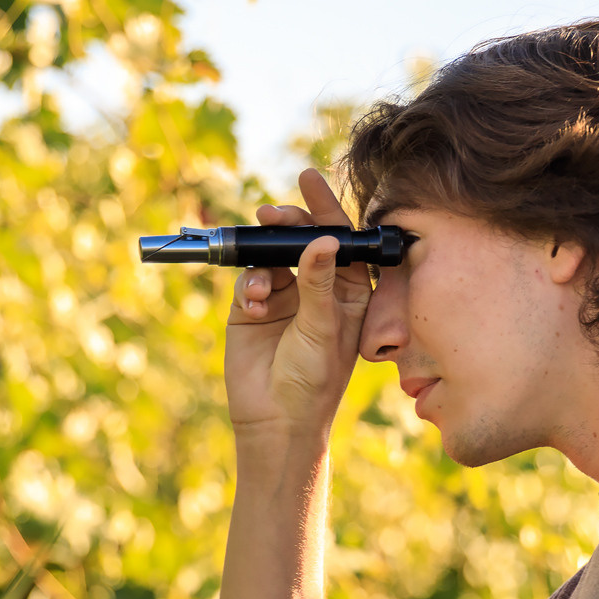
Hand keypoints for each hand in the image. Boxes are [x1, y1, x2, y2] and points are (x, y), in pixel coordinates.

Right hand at [224, 168, 376, 438]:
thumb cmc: (314, 380)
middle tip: (272, 215)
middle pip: (304, 239)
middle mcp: (317, 287)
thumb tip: (321, 239)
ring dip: (264, 259)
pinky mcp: (252, 306)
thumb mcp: (323, 328)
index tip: (309, 179)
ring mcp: (284, 294)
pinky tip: (254, 306)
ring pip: (272, 255)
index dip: (327, 208)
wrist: (275, 419)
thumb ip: (318, 283)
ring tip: (262, 283)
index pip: (340, 239)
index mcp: (349, 290)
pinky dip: (249, 287)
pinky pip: (249, 279)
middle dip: (288, 225)